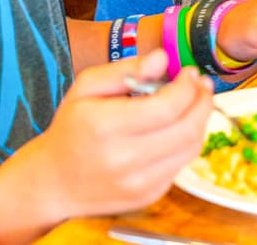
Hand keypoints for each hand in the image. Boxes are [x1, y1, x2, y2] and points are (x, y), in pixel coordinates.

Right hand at [9, 50, 211, 219]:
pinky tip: (178, 128)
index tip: (190, 72)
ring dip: (200, 121)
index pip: (165, 108)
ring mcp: (138, 183)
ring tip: (195, 102)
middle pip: (186, 130)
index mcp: (104, 127)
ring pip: (190, 149)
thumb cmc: (71, 129)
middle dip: (202, 102)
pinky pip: (181, 166)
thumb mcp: (86, 88)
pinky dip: (186, 143)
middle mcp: (123, 160)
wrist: (54, 182)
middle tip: (202, 85)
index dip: (187, 88)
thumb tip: (161, 58)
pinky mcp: (148, 197)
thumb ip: (125, 69)